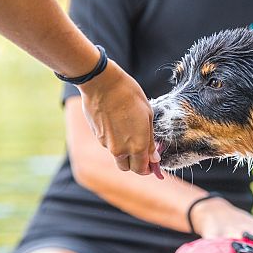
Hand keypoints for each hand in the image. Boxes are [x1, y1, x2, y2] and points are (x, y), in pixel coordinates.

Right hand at [77, 60, 161, 176]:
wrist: (102, 83)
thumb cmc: (130, 96)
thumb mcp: (148, 116)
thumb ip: (150, 142)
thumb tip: (154, 159)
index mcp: (137, 146)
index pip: (142, 169)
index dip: (148, 168)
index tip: (152, 163)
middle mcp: (120, 150)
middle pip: (128, 168)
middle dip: (136, 164)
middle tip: (142, 152)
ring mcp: (106, 144)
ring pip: (117, 157)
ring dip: (125, 153)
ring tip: (130, 132)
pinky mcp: (97, 136)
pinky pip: (108, 145)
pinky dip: (115, 141)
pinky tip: (117, 124)